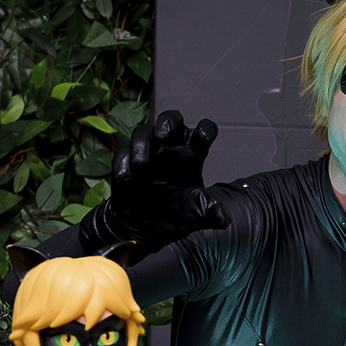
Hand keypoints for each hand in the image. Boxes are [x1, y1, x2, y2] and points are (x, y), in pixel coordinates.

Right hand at [107, 109, 229, 241]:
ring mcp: (148, 151)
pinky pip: (122, 150)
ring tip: (141, 166)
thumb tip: (223, 219)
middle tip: (163, 135)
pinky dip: (122, 161)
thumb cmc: (177, 213)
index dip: (205, 130)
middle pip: (171, 119)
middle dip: (167, 123)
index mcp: (193, 154)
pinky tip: (125, 178)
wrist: (148, 226)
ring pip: (143, 132)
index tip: (204, 137)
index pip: (203, 132)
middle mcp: (171, 147)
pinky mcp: (126, 160)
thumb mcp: (196, 215)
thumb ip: (210, 213)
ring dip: (141, 144)